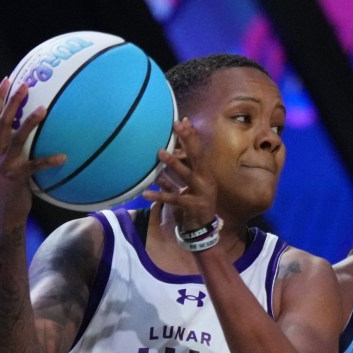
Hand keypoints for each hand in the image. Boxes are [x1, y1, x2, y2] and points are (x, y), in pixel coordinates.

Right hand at [0, 79, 65, 223]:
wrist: (5, 212)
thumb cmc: (10, 187)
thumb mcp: (5, 164)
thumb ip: (11, 147)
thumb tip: (27, 130)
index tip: (6, 80)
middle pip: (2, 122)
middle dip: (11, 102)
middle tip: (25, 86)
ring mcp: (3, 165)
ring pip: (16, 138)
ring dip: (29, 122)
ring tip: (43, 109)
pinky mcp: (16, 178)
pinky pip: (35, 166)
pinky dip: (49, 161)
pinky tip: (63, 158)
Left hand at [141, 117, 217, 231]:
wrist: (202, 230)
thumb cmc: (192, 206)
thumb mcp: (184, 189)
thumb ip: (173, 177)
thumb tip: (159, 165)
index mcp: (204, 174)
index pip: (198, 151)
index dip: (191, 136)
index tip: (182, 121)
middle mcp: (206, 180)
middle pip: (198, 157)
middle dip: (188, 141)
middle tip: (177, 126)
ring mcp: (202, 193)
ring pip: (187, 175)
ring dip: (174, 164)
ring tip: (160, 152)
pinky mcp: (193, 206)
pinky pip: (174, 199)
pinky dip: (160, 195)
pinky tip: (146, 193)